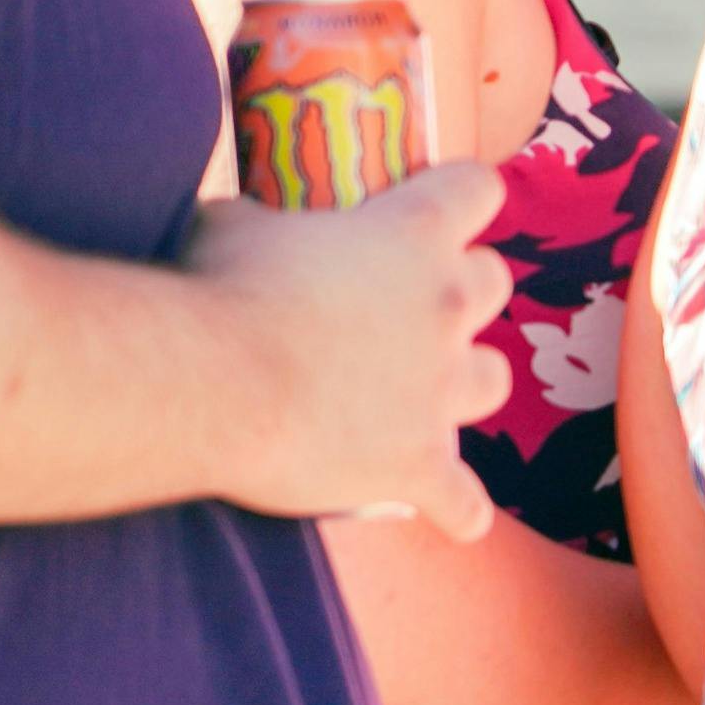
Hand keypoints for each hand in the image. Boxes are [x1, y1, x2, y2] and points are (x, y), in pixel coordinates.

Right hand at [186, 163, 516, 539]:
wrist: (210, 383)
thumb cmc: (217, 291)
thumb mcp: (232, 226)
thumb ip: (261, 222)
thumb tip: (246, 222)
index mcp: (413, 232)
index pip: (475, 188)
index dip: (458, 197)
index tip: (435, 209)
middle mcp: (446, 306)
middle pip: (493, 282)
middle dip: (459, 292)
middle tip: (406, 310)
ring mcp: (441, 389)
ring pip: (494, 380)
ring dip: (463, 386)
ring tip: (418, 401)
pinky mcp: (421, 465)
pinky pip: (465, 499)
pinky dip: (457, 507)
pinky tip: (452, 516)